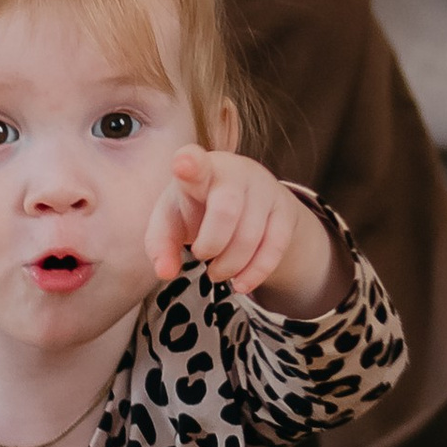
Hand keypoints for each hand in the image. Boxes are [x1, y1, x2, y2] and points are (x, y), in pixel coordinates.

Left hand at [147, 149, 336, 311]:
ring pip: (250, 236)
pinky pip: (275, 247)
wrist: (247, 199)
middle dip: (211, 245)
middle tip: (201, 256)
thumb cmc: (198, 207)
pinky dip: (255, 272)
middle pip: (226, 210)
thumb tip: (165, 272)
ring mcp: (265, 188)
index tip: (183, 163)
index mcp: (200, 169)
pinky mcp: (285, 210)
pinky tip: (241, 282)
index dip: (189, 164)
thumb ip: (160, 244)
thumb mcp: (171, 220)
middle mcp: (236, 172)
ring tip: (217, 271)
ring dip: (229, 266)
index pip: (195, 163)